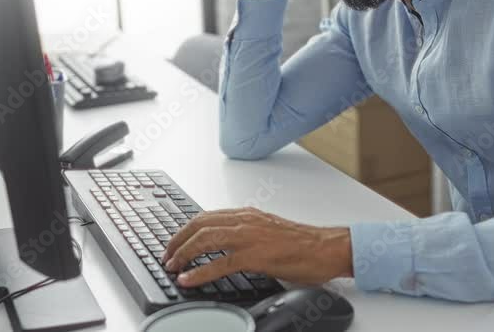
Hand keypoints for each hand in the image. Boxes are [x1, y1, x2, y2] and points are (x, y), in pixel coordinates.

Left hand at [161, 207, 352, 287]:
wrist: (326, 248)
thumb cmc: (303, 243)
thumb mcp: (268, 231)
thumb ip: (247, 233)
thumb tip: (227, 247)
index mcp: (247, 214)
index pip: (206, 217)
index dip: (185, 230)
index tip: (174, 242)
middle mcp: (245, 221)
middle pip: (199, 225)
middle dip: (177, 241)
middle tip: (167, 256)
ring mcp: (249, 237)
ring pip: (205, 240)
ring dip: (183, 254)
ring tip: (172, 266)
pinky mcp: (256, 256)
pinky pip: (220, 264)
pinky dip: (200, 272)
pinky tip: (189, 279)